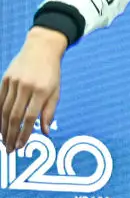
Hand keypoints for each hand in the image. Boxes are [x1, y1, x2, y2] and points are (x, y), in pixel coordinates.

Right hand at [1, 27, 66, 153]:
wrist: (42, 48)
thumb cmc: (52, 73)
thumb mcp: (56, 91)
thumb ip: (50, 112)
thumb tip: (45, 132)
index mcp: (42, 91)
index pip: (30, 117)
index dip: (24, 134)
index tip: (20, 146)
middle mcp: (26, 87)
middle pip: (15, 116)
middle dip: (11, 135)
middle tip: (9, 149)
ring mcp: (14, 82)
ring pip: (4, 110)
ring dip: (2, 128)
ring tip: (3, 141)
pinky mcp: (5, 78)